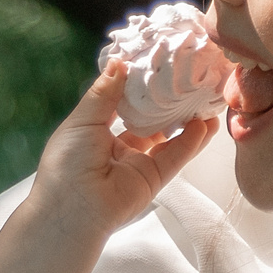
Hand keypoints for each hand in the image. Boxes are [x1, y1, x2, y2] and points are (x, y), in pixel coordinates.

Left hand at [24, 62, 216, 240]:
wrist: (72, 210)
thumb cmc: (67, 163)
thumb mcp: (82, 120)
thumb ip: (104, 92)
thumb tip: (119, 62)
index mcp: (97, 132)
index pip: (124, 105)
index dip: (141, 87)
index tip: (159, 67)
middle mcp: (119, 147)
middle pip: (150, 122)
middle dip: (168, 104)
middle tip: (189, 82)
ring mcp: (137, 164)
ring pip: (168, 139)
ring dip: (187, 122)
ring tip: (206, 101)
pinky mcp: (152, 179)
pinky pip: (175, 158)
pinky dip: (191, 142)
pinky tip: (205, 125)